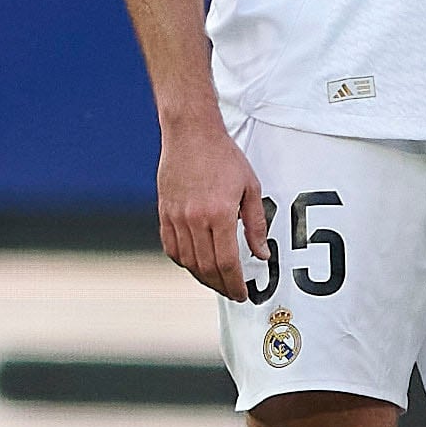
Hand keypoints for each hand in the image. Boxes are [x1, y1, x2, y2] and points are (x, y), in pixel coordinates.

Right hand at [158, 119, 265, 301]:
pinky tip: (194, 264)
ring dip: (202, 277)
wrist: (191, 133)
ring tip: (216, 281)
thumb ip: (255, 225)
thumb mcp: (250, 188)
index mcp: (219, 214)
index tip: (242, 294)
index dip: (234, 284)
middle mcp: (194, 219)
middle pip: (206, 267)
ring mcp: (176, 217)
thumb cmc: (223, 156)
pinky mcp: (165, 212)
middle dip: (221, 286)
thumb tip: (261, 254)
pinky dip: (183, 261)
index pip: (226, 263)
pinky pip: (171, 247)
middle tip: (231, 292)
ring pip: (187, 261)